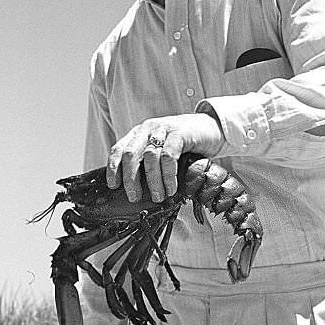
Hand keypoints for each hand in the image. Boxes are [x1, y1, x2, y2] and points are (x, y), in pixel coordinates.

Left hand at [106, 113, 223, 202]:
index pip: (119, 149)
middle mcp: (148, 129)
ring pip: (150, 158)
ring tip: (158, 196)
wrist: (211, 128)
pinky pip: (168, 156)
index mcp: (140, 133)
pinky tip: (171, 188)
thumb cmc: (185, 144)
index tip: (114, 186)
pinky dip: (168, 175)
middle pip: (131, 155)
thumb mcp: (162, 151)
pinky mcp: (180, 133)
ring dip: (152, 181)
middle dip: (130, 179)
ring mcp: (163, 129)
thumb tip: (137, 190)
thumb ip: (148, 163)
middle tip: (134, 197)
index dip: (113, 168)